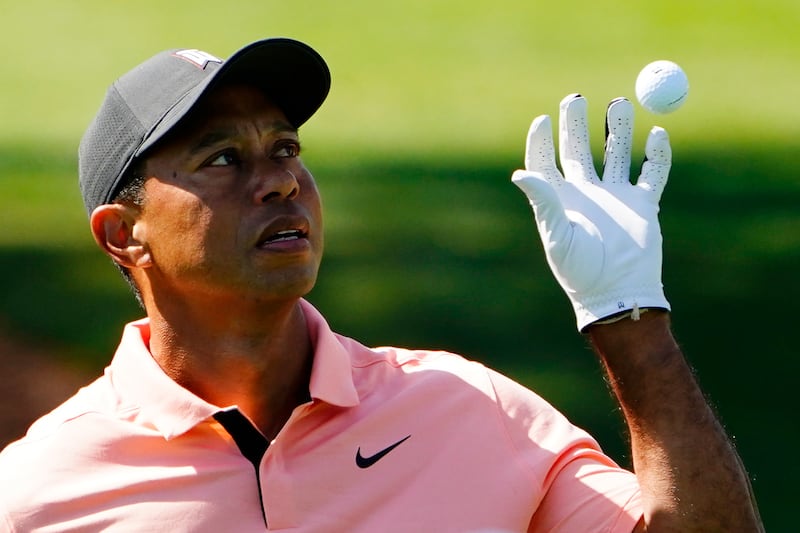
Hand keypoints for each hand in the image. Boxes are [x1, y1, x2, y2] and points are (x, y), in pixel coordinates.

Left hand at [512, 94, 671, 330]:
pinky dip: (657, 153)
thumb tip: (519, 173)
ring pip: (616, 152)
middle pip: (578, 149)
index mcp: (559, 199)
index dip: (542, 140)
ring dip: (617, 129)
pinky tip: (656, 133)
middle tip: (576, 99)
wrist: (619, 292)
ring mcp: (615, 196)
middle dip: (577, 123)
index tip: (543, 120)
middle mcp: (585, 192)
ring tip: (618, 104)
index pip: (546, 162)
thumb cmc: (580, 269)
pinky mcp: (642, 204)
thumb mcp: (557, 234)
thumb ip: (543, 200)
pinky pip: (652, 171)